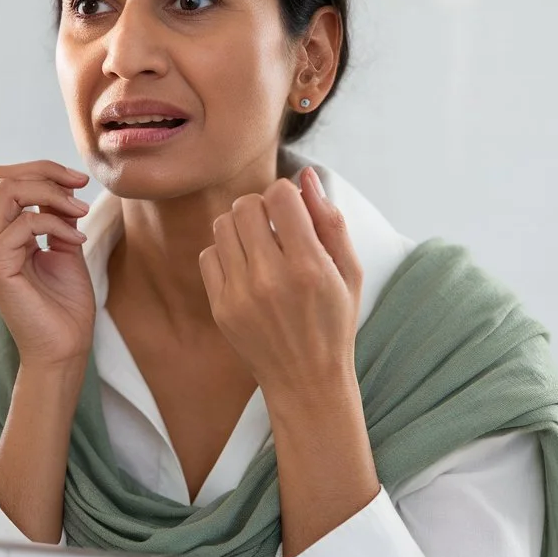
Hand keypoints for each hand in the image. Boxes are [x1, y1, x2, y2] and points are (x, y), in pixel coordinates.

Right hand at [0, 161, 94, 373]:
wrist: (65, 346)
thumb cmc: (65, 304)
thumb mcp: (64, 244)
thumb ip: (56, 214)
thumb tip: (60, 183)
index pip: (5, 179)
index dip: (43, 170)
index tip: (79, 181)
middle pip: (1, 176)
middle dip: (45, 172)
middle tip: (80, 186)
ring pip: (7, 190)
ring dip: (52, 193)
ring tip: (80, 212)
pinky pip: (24, 221)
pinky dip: (56, 222)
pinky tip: (77, 240)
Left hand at [198, 167, 362, 400]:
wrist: (306, 380)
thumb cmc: (333, 321)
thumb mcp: (349, 271)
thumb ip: (330, 220)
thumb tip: (304, 175)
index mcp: (309, 266)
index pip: (279, 195)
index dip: (286, 194)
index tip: (292, 212)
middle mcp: (271, 278)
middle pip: (244, 205)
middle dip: (260, 207)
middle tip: (274, 227)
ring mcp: (240, 294)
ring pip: (222, 226)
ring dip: (239, 227)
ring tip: (259, 246)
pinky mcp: (220, 307)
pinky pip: (208, 255)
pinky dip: (224, 254)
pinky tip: (244, 268)